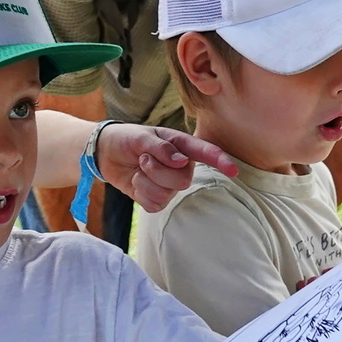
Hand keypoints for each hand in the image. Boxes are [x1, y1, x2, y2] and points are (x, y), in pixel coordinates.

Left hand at [97, 124, 238, 211]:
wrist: (107, 153)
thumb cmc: (128, 139)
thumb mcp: (142, 136)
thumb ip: (162, 147)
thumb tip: (181, 161)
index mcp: (183, 147)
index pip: (206, 154)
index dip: (220, 161)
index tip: (233, 170)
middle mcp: (181, 167)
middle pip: (183, 181)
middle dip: (157, 170)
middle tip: (143, 158)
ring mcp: (170, 185)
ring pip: (167, 194)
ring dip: (146, 180)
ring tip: (139, 167)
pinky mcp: (157, 199)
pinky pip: (154, 205)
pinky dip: (140, 193)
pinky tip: (137, 182)